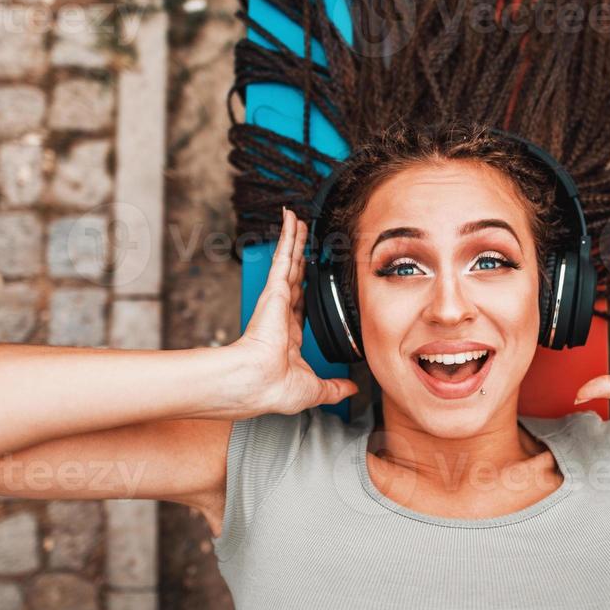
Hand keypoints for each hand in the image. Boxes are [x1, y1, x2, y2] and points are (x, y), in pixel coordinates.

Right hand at [231, 206, 359, 415]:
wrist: (256, 383)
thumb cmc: (274, 389)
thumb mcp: (315, 389)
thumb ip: (335, 387)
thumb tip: (353, 389)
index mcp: (287, 336)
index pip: (300, 306)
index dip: (306, 290)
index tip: (311, 279)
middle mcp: (281, 314)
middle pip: (294, 277)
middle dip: (300, 257)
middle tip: (304, 239)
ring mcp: (277, 300)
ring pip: (289, 262)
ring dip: (294, 241)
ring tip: (298, 221)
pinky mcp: (275, 290)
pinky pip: (284, 257)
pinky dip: (288, 237)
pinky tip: (291, 220)